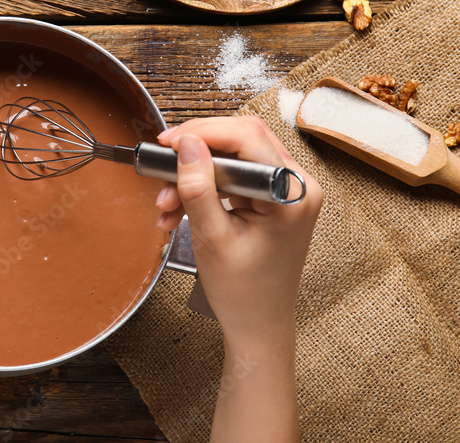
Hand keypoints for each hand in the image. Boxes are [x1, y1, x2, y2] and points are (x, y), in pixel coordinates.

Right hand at [155, 116, 321, 345]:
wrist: (258, 326)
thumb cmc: (244, 293)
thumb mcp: (212, 237)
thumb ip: (198, 187)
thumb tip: (185, 144)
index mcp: (292, 193)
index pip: (247, 137)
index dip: (202, 133)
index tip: (168, 143)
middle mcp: (297, 185)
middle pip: (239, 141)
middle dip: (194, 156)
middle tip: (163, 169)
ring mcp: (285, 191)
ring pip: (231, 159)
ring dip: (193, 176)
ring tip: (167, 205)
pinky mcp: (270, 199)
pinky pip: (232, 178)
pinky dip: (203, 189)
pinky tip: (179, 210)